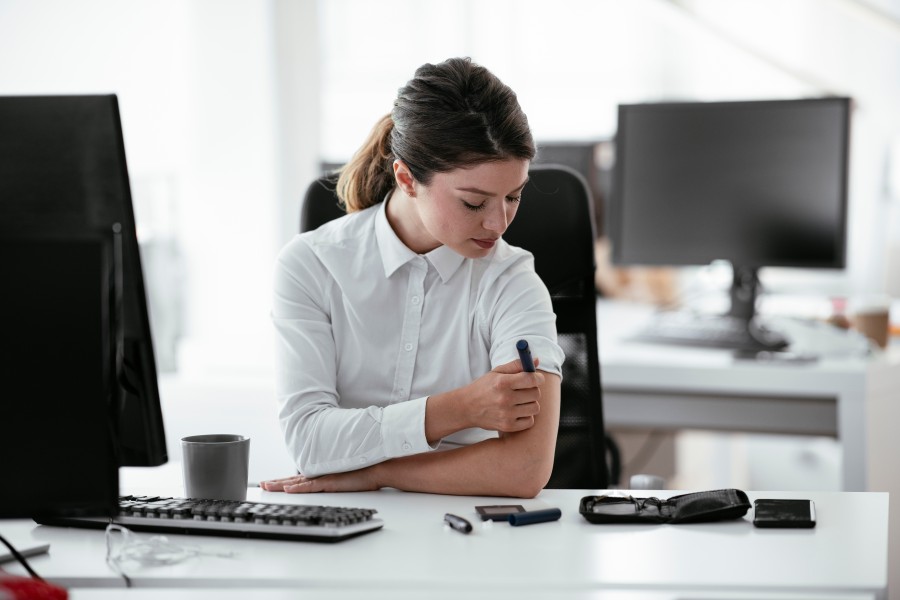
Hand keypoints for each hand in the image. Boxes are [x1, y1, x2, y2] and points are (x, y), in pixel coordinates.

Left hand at [260, 468, 379, 493]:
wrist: (377, 468)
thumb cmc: (365, 473)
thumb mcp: (346, 479)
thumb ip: (336, 480)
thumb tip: (332, 482)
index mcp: (323, 474)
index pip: (299, 478)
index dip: (285, 480)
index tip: (273, 482)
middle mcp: (320, 475)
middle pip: (294, 479)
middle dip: (277, 482)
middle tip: (262, 484)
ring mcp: (324, 478)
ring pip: (297, 482)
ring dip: (281, 484)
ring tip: (267, 486)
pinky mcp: (330, 482)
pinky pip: (310, 486)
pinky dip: (298, 488)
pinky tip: (287, 489)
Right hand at [461, 357, 544, 432]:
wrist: (466, 407)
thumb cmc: (484, 387)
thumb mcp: (497, 372)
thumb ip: (517, 365)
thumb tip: (536, 361)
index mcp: (502, 382)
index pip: (531, 379)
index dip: (538, 378)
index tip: (537, 378)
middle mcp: (505, 399)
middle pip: (536, 393)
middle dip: (533, 390)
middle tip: (525, 389)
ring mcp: (506, 414)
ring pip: (535, 408)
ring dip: (530, 403)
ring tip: (520, 401)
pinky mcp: (507, 426)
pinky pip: (530, 421)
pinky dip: (526, 416)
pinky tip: (517, 411)